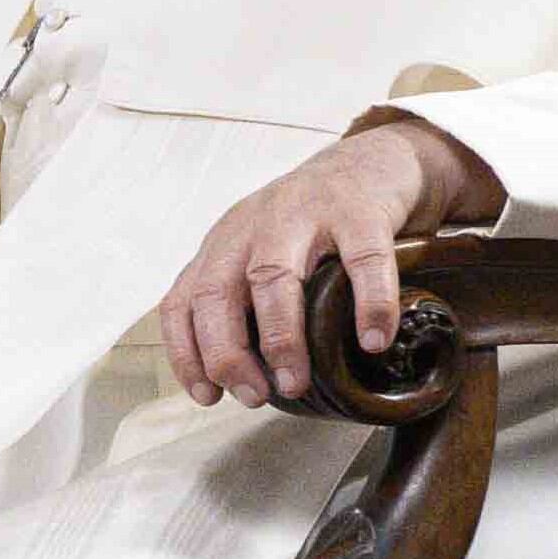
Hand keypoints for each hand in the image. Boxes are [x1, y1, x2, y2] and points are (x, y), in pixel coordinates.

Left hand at [157, 119, 503, 408]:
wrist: (371, 162)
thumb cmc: (313, 225)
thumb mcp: (262, 255)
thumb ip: (248, 305)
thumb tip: (248, 384)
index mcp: (224, 244)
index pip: (183, 301)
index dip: (187, 354)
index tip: (208, 397)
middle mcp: (253, 226)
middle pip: (217, 292)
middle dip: (226, 354)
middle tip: (254, 396)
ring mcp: (303, 212)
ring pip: (273, 276)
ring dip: (280, 338)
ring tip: (296, 382)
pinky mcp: (358, 209)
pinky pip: (362, 259)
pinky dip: (368, 304)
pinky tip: (374, 340)